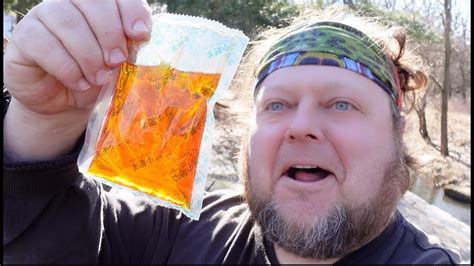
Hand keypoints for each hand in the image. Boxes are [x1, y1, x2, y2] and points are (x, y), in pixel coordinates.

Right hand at [3, 0, 152, 160]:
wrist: (64, 102)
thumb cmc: (95, 76)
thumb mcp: (117, 63)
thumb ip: (128, 46)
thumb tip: (139, 37)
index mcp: (97, 5)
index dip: (130, 10)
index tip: (140, 35)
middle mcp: (69, 3)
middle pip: (91, 2)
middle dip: (110, 34)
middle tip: (117, 61)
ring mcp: (43, 16)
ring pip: (68, 22)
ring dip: (89, 55)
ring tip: (99, 78)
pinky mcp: (24, 37)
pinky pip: (45, 45)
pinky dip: (68, 68)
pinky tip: (80, 83)